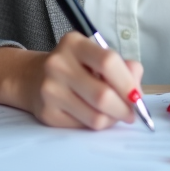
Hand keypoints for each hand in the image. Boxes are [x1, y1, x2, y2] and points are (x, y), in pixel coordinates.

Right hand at [0, 35, 143, 130]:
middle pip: (103, 95)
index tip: (137, 96)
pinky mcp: (47, 113)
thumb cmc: (74, 66)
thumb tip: (137, 89)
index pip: (107, 61)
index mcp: (74, 44)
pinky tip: (93, 114)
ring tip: (114, 114)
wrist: (32, 78)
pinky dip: (95, 124)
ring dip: (113, 119)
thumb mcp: (95, 55)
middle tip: (132, 113)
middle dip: (124, 108)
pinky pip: (83, 126)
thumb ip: (122, 67)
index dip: (127, 82)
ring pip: (95, 117)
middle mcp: (58, 64)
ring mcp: (50, 90)